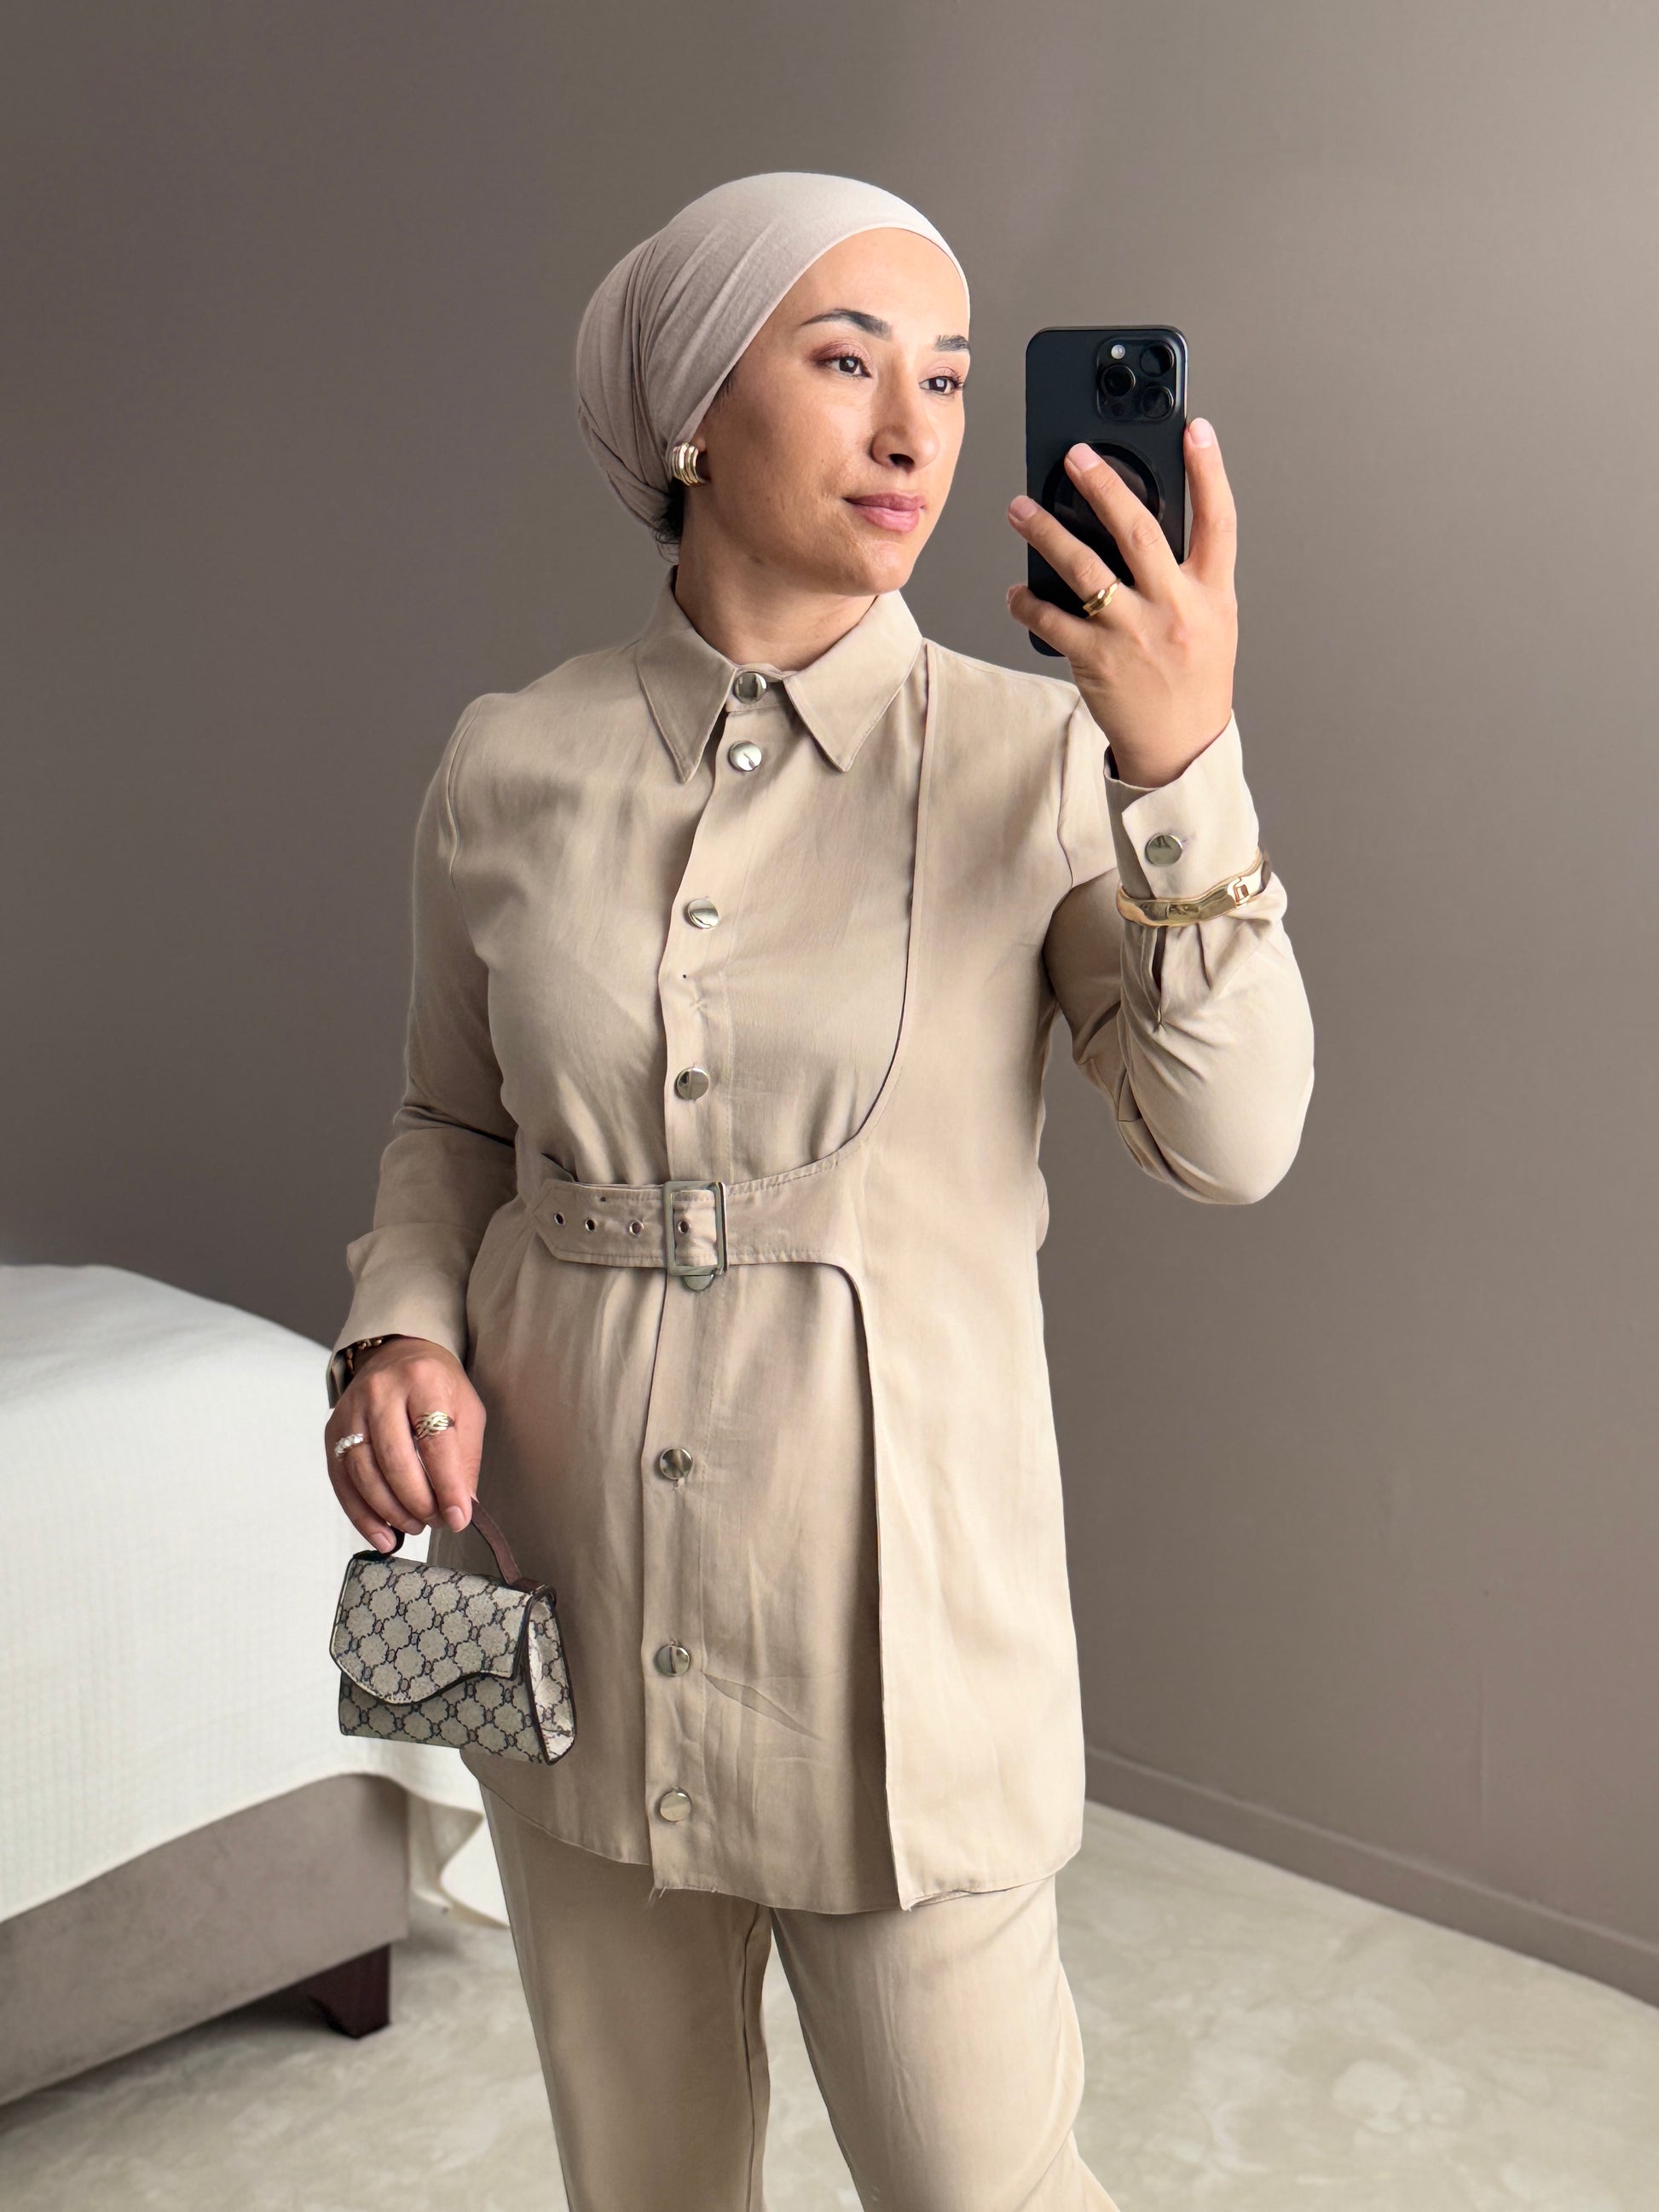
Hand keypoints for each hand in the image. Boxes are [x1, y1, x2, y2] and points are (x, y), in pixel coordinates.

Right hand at [324, 1337, 483, 1552]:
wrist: (397, 1357)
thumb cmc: (437, 1388)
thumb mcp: (466, 1410)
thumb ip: (465, 1457)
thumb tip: (461, 1507)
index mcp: (422, 1381)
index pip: (435, 1441)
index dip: (448, 1485)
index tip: (460, 1518)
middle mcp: (380, 1392)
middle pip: (395, 1460)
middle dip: (418, 1502)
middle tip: (437, 1521)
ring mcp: (350, 1412)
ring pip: (364, 1474)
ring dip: (391, 1512)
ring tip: (416, 1526)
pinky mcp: (333, 1432)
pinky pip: (343, 1482)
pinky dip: (362, 1516)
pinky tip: (384, 1535)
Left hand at [1004, 419, 1238, 787]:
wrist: (1181, 746)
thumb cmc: (1194, 679)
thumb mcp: (1212, 621)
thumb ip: (1189, 574)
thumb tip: (1145, 524)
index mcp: (1211, 593)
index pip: (1219, 520)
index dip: (1210, 470)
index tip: (1197, 429)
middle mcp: (1175, 607)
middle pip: (1138, 529)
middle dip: (1103, 484)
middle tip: (1075, 455)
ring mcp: (1134, 633)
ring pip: (1084, 567)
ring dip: (1045, 532)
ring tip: (1019, 508)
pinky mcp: (1097, 660)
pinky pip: (1053, 620)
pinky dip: (1028, 602)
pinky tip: (1016, 591)